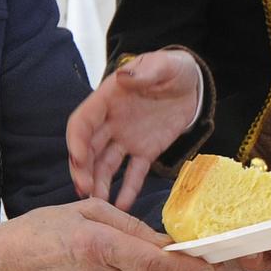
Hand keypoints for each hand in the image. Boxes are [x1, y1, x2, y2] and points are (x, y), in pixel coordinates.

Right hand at [0, 200, 219, 270]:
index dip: (191, 267)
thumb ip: (133, 226)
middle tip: (210, 264)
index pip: (158, 265)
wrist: (10, 265)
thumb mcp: (90, 210)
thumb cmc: (45, 230)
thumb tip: (168, 242)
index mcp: (99, 246)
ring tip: (174, 264)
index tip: (215, 263)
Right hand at [68, 50, 202, 209]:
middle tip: (85, 190)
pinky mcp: (145, 151)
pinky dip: (128, 189)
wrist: (193, 83)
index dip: (77, 141)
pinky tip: (123, 205)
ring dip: (100, 183)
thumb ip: (146, 72)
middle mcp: (111, 121)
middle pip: (89, 148)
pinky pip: (134, 173)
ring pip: (106, 164)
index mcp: (108, 98)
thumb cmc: (174, 68)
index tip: (79, 159)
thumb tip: (124, 76)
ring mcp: (126, 138)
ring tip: (99, 203)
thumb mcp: (163, 65)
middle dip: (83, 170)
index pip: (83, 122)